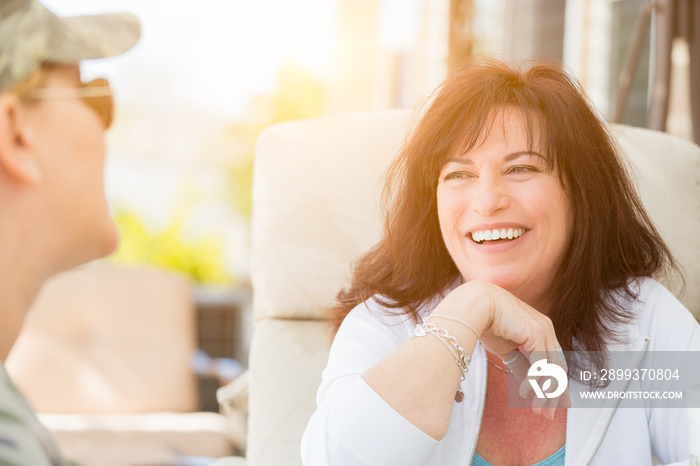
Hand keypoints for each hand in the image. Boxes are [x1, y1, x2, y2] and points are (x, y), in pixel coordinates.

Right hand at [435, 280, 570, 417]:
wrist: (474, 305)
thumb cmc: (484, 321)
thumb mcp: (506, 348)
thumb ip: (519, 363)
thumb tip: (528, 382)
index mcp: (540, 328)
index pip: (553, 360)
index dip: (553, 383)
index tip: (552, 402)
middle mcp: (546, 328)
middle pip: (557, 367)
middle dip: (554, 393)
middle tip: (549, 413)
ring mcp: (544, 330)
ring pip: (551, 369)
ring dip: (544, 393)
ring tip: (538, 410)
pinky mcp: (537, 334)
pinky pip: (540, 366)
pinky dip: (533, 383)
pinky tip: (523, 393)